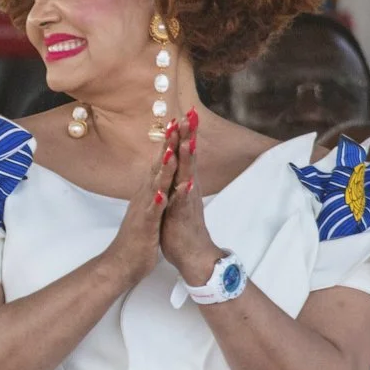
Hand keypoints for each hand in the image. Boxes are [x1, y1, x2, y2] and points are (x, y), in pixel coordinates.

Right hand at [100, 118, 179, 287]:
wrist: (121, 262)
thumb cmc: (137, 237)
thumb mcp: (148, 208)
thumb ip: (153, 190)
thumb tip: (158, 176)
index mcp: (149, 191)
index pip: (161, 161)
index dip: (170, 142)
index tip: (179, 121)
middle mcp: (144, 195)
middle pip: (158, 164)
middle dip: (168, 144)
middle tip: (177, 121)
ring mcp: (143, 208)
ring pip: (154, 184)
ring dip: (163, 167)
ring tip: (171, 149)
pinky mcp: (144, 224)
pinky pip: (152, 211)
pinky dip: (158, 200)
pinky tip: (163, 191)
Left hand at [161, 109, 225, 285]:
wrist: (193, 254)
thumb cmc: (181, 227)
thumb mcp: (176, 198)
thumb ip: (177, 181)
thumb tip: (176, 165)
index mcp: (183, 183)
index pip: (182, 155)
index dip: (181, 135)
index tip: (181, 114)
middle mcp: (187, 188)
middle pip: (187, 158)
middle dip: (188, 137)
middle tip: (189, 115)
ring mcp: (186, 201)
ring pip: (187, 177)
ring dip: (187, 160)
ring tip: (187, 141)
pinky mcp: (182, 217)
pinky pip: (183, 203)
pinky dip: (183, 193)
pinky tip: (185, 183)